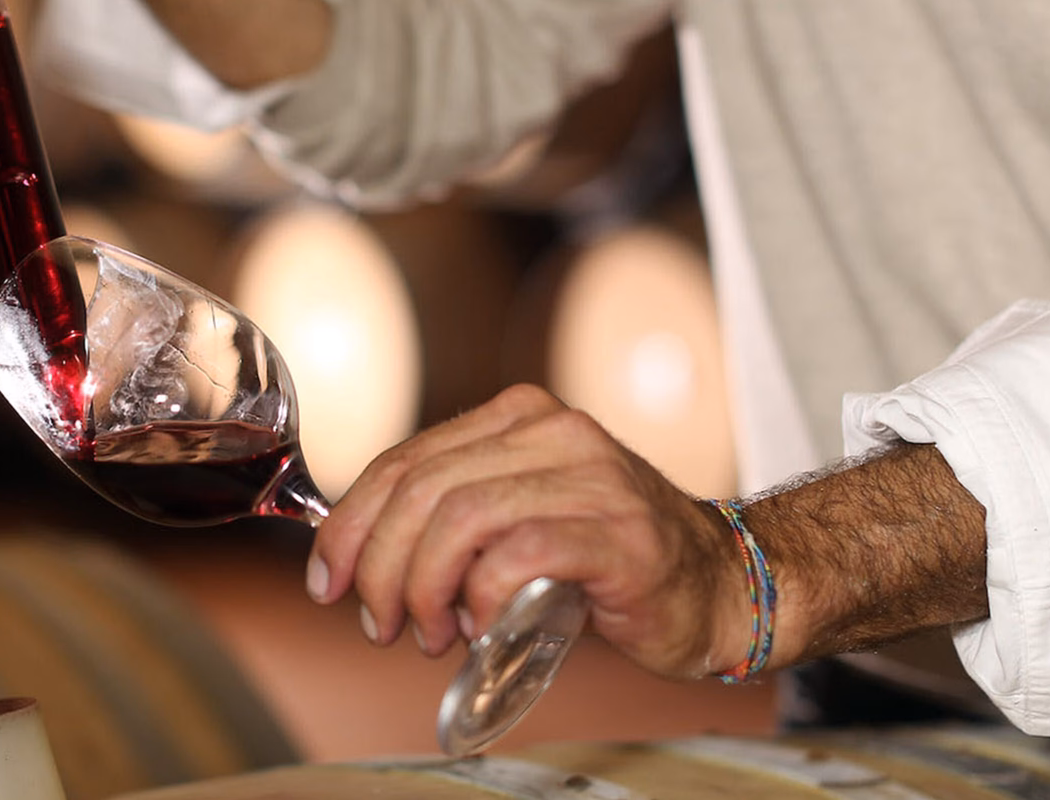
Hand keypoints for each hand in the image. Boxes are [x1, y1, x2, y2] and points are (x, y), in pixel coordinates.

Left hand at [305, 383, 749, 679]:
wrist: (720, 584)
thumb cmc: (605, 561)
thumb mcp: (518, 518)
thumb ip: (451, 516)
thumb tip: (355, 557)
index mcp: (519, 417)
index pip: (404, 460)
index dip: (351, 525)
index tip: (329, 581)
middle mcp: (554, 431)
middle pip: (421, 490)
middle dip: (380, 567)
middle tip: (382, 623)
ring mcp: (591, 476)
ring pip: (460, 519)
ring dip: (425, 587)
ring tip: (432, 632)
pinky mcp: (618, 532)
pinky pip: (519, 553)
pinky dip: (482, 596)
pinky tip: (483, 626)